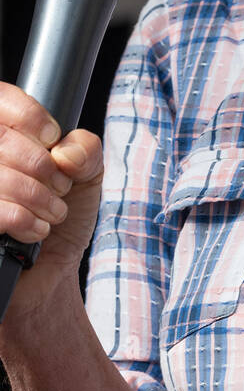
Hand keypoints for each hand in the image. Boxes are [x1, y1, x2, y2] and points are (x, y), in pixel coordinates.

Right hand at [0, 82, 103, 327]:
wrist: (49, 276)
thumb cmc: (63, 218)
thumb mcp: (88, 174)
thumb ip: (87, 149)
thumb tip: (67, 151)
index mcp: (3, 136)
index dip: (28, 115)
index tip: (52, 139)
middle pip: (3, 140)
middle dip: (43, 167)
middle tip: (59, 188)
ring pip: (0, 176)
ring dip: (38, 197)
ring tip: (52, 213)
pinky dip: (23, 220)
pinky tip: (35, 231)